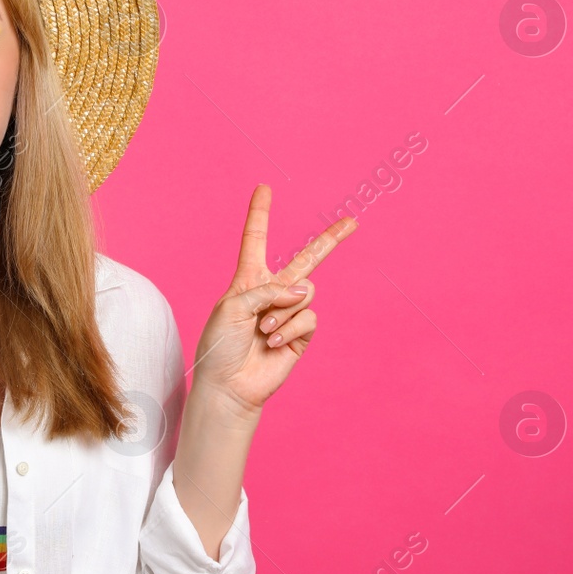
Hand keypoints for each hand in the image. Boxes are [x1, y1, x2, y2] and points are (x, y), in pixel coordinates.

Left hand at [191, 183, 356, 417]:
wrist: (229, 385)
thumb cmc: (220, 346)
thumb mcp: (232, 307)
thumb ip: (266, 291)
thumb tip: (303, 292)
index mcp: (247, 280)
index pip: (255, 240)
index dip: (259, 213)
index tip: (264, 188)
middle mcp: (272, 292)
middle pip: (306, 259)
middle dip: (330, 240)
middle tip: (352, 222)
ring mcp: (289, 313)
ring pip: (305, 292)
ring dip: (282, 311)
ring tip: (263, 331)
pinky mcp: (301, 334)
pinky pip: (308, 317)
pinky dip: (290, 328)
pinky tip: (273, 342)